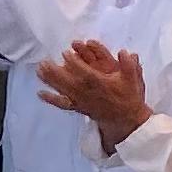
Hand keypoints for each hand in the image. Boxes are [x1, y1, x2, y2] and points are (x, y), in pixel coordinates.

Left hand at [37, 38, 153, 151]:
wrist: (125, 119)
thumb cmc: (128, 97)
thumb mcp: (132, 79)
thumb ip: (129, 65)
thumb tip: (126, 52)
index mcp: (100, 84)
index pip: (84, 72)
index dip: (74, 63)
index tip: (65, 53)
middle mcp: (88, 93)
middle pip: (68, 81)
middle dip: (55, 71)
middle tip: (44, 62)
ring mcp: (81, 101)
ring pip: (63, 90)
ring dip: (50, 80)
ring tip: (39, 70)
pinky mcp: (78, 107)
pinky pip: (63, 104)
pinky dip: (51, 99)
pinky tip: (39, 93)